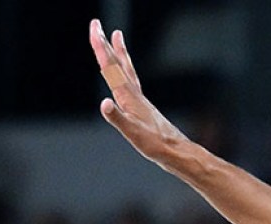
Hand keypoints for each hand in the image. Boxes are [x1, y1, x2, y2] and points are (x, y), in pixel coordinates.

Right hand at [89, 18, 190, 170]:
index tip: (95, 28)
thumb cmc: (155, 145)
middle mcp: (134, 94)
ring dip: (120, 52)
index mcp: (128, 97)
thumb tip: (105, 103)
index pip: (111, 68)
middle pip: (118, 63)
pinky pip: (131, 81)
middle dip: (106, 44)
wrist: (176, 151)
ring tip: (117, 36)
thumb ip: (118, 118)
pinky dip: (126, 71)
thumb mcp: (133, 134)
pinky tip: (125, 75)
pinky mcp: (143, 107)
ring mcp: (140, 99)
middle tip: (97, 24)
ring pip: (127, 69)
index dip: (101, 48)